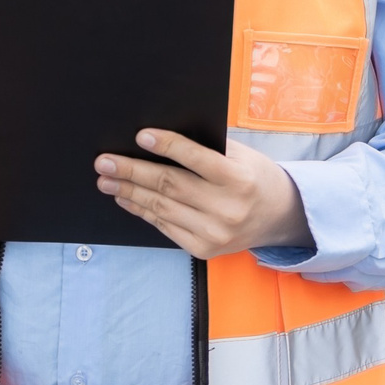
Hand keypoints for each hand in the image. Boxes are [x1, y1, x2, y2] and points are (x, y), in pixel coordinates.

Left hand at [95, 131, 309, 259]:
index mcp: (239, 179)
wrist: (280, 217)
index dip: (166, 146)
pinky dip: (142, 211)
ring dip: (129, 192)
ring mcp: (214, 233)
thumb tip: (159, 139)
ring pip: (161, 208)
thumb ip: (208, 148)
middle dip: (132, 171)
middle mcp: (227, 208)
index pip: (196, 159)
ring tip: (106, 180)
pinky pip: (165, 226)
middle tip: (104, 162)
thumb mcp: (241, 156)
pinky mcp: (203, 249)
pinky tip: (127, 198)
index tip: (140, 136)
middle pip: (169, 186)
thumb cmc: (255, 177)